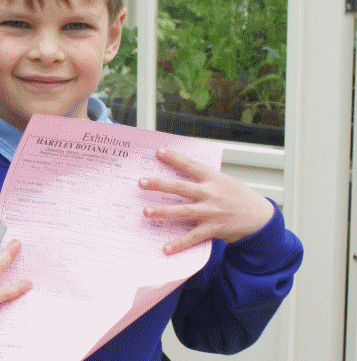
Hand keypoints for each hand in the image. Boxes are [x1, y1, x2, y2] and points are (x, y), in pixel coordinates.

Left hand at [139, 148, 274, 255]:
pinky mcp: (214, 229)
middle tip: (141, 182)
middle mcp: (211, 194)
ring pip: (183, 211)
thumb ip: (204, 178)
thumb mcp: (224, 181)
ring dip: (163, 211)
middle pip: (181, 187)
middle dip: (159, 184)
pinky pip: (193, 237)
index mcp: (213, 178)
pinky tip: (165, 248)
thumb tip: (180, 172)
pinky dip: (179, 243)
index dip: (174, 158)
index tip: (158, 152)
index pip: (190, 165)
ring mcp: (212, 212)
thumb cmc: (239, 197)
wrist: (261, 218)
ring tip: (146, 212)